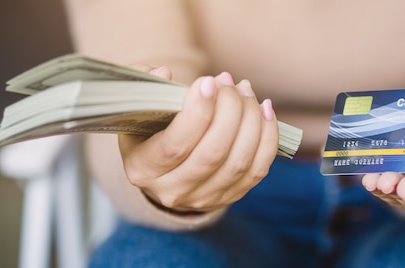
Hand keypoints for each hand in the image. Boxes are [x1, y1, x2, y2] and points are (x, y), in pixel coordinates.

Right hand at [119, 65, 279, 212]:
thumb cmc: (149, 133)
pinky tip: (264, 110)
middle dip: (229, 110)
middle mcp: (173, 190)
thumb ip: (145, 90)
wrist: (163, 172)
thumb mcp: (137, 113)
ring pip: (239, 161)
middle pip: (213, 153)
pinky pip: (258, 169)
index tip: (208, 82)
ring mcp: (205, 198)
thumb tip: (163, 73)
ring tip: (245, 90)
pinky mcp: (232, 196)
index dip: (197, 112)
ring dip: (250, 119)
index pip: (175, 146)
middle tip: (228, 81)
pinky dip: (267, 136)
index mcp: (144, 169)